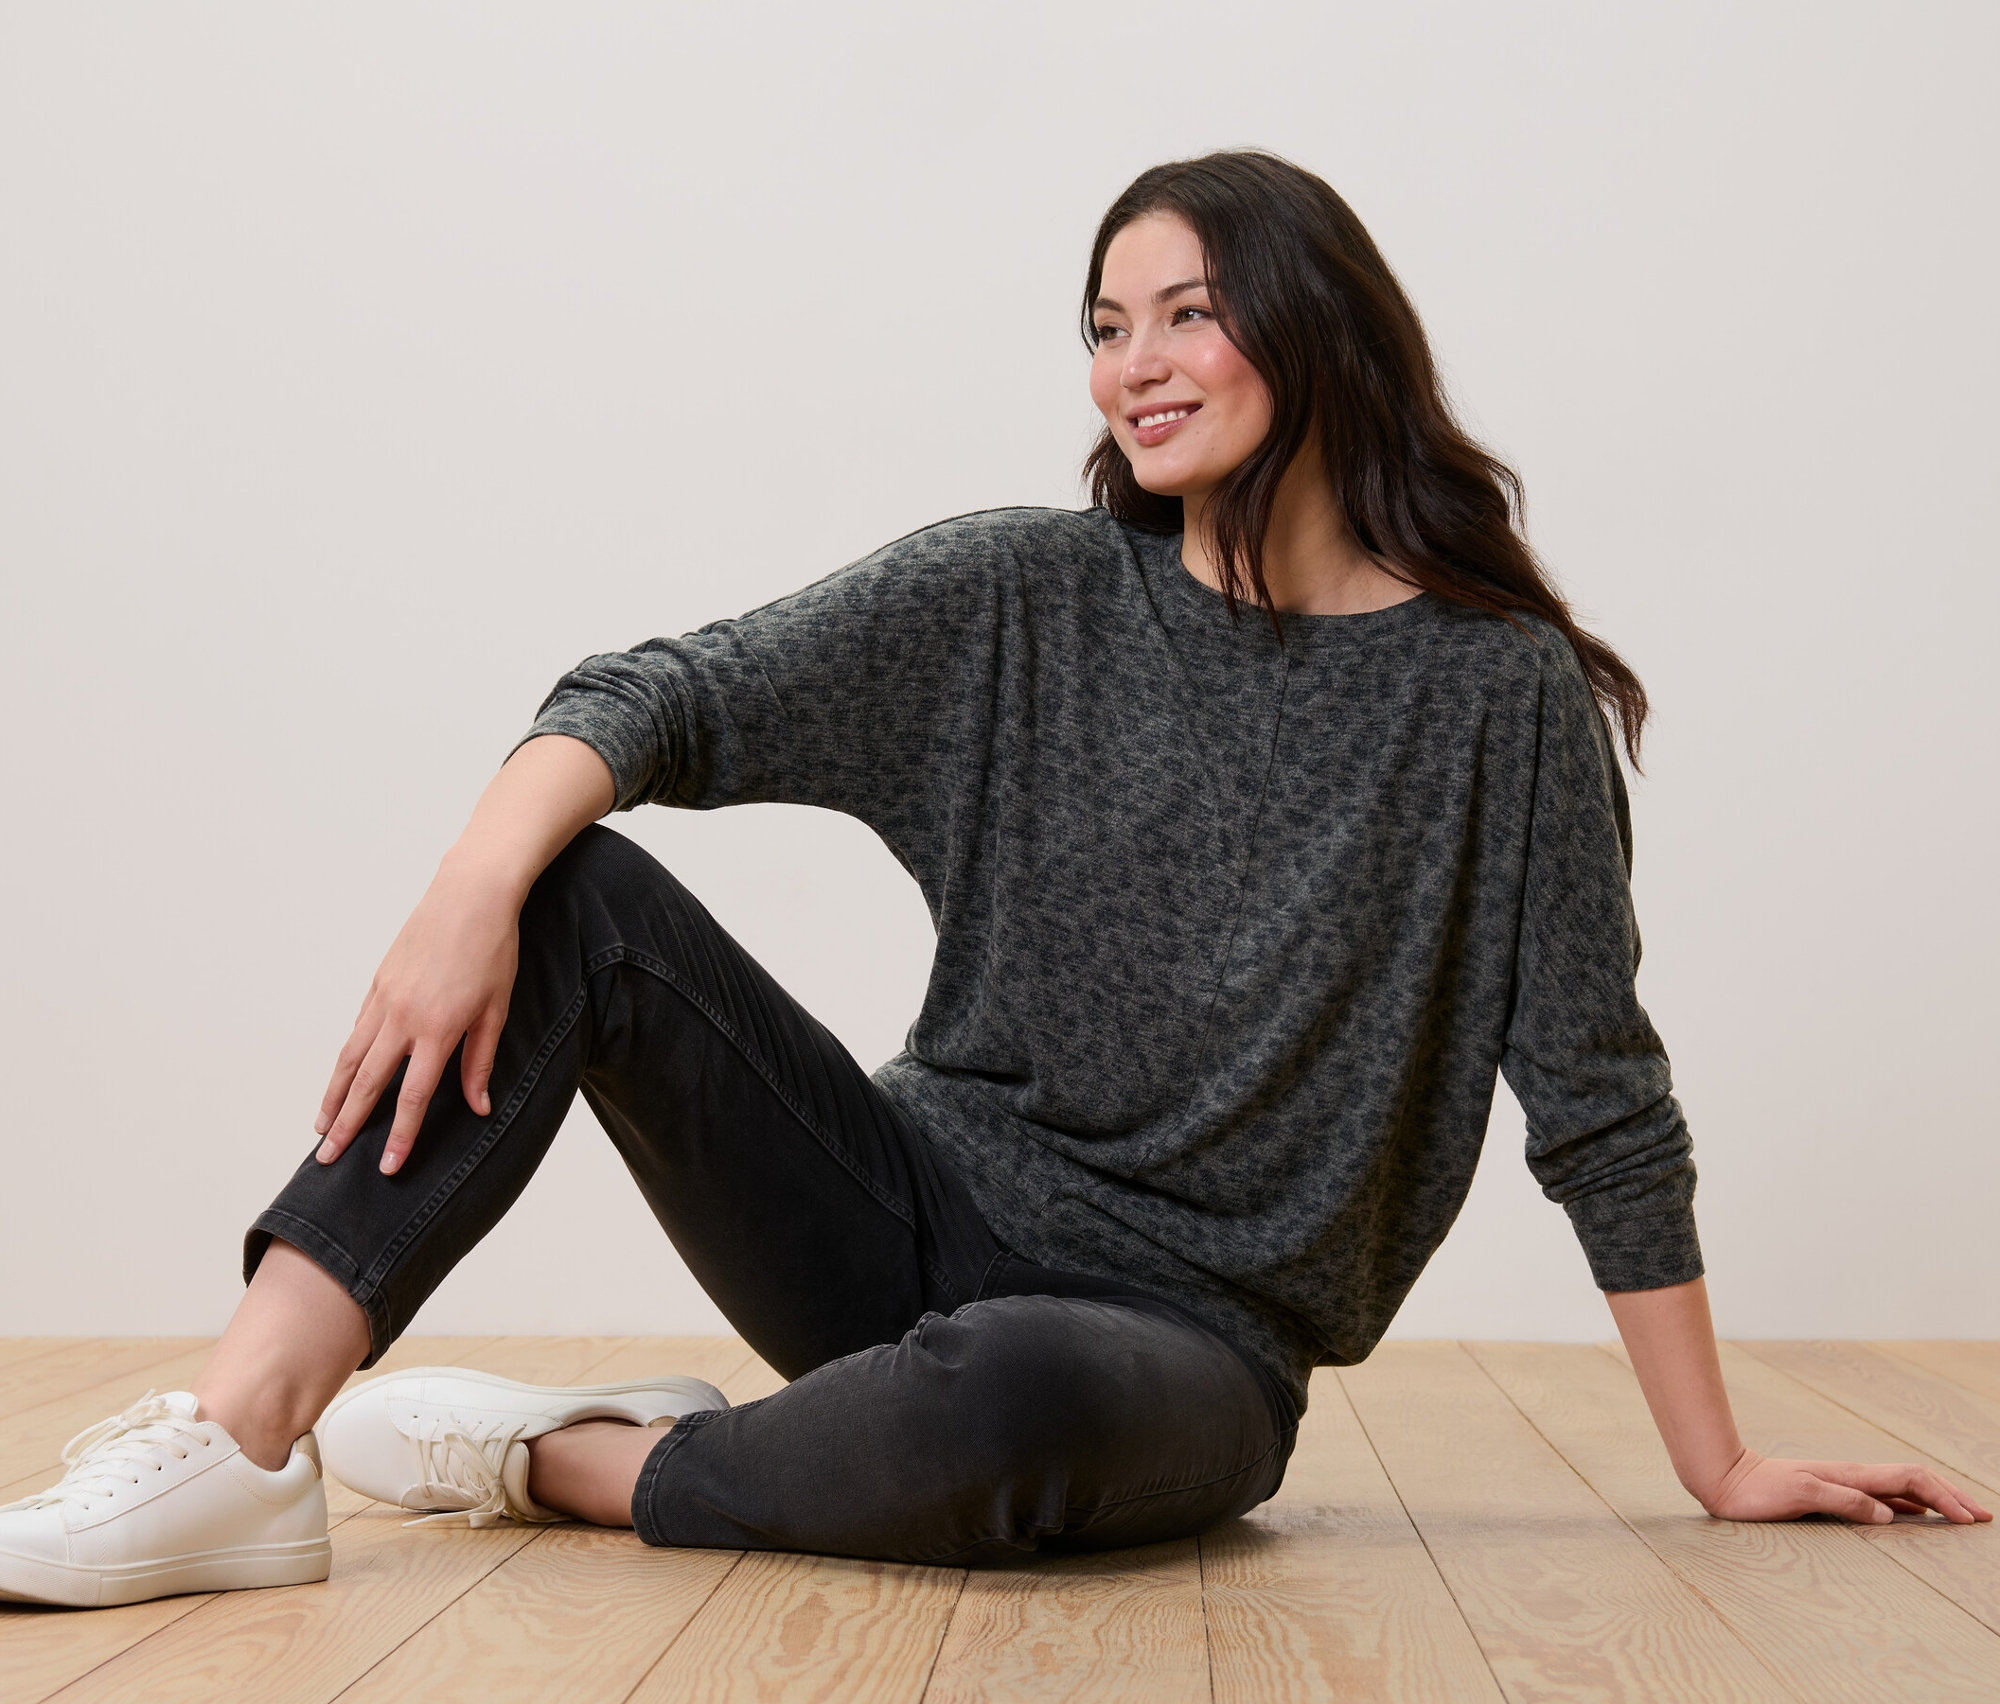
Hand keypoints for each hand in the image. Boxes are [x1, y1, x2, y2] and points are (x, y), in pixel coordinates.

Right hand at [313, 853, 522, 1174]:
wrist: (471, 894)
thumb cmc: (494, 949)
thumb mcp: (497, 1008)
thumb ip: (481, 1061)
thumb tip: (479, 1107)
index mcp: (438, 1029)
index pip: (414, 1096)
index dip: (400, 1135)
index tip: (386, 1168)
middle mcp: (403, 1018)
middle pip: (367, 1084)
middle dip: (347, 1126)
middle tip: (325, 1161)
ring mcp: (385, 999)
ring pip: (350, 1057)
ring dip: (334, 1096)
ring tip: (321, 1127)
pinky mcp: (378, 983)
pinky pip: (357, 1030)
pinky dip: (345, 1060)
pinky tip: (341, 1079)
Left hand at [1701, 1446, 1993, 1524]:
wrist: (1726, 1479)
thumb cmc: (1758, 1490)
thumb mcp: (1800, 1494)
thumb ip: (1843, 1500)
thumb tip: (1889, 1514)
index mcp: (1851, 1475)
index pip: (1910, 1480)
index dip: (1944, 1497)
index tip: (1970, 1518)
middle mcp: (1852, 1476)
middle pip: (1914, 1480)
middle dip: (1950, 1496)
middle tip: (1982, 1516)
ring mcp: (1844, 1483)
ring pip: (1901, 1488)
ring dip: (1934, 1499)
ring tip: (1960, 1514)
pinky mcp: (1832, 1493)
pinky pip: (1883, 1498)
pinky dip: (1909, 1505)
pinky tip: (1915, 1516)